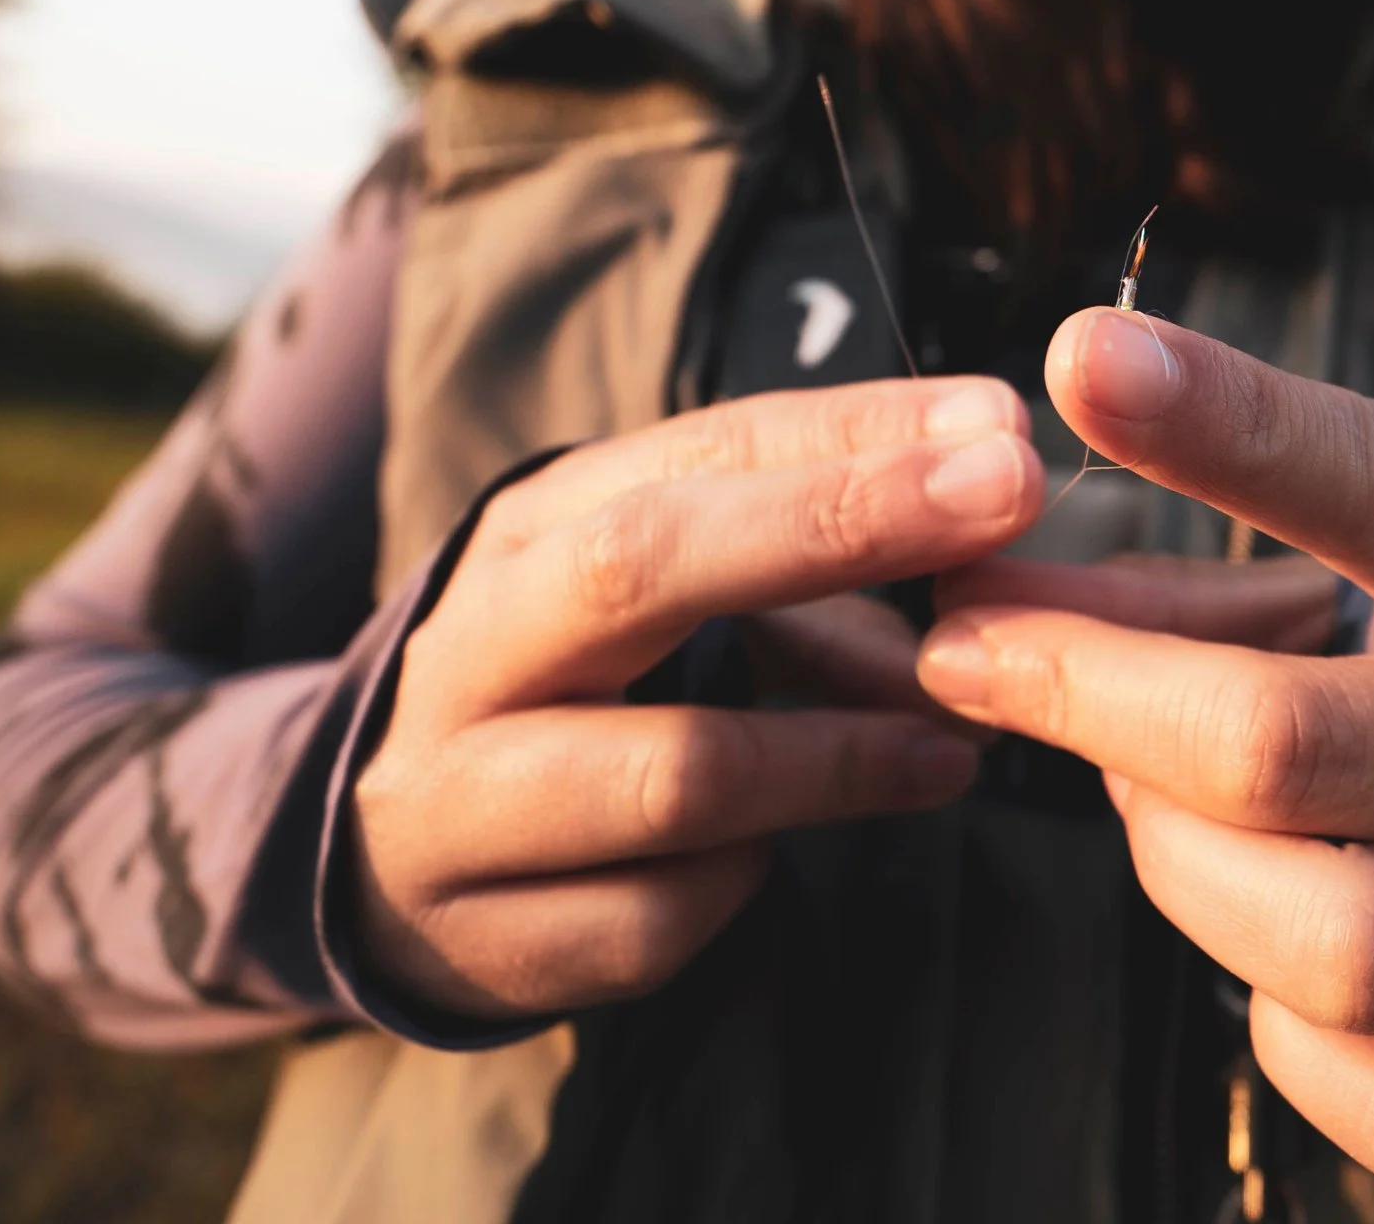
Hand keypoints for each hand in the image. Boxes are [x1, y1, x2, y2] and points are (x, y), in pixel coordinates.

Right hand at [350, 378, 1042, 1018]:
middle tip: (1002, 496)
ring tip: (953, 746)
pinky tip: (775, 853)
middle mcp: (472, 648)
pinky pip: (655, 917)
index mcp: (527, 532)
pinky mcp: (485, 942)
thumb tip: (984, 510)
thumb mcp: (656, 586)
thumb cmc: (568, 681)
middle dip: (838, 522)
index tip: (998, 431)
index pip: (699, 448)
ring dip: (840, 756)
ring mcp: (461, 803)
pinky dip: (740, 882)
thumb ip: (806, 549)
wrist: (371, 852)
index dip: (856, 434)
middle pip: (645, 568)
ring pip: (675, 773)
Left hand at [916, 310, 1373, 1194]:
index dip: (1229, 427)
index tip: (1084, 359)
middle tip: (975, 655)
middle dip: (1089, 697)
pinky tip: (1276, 947)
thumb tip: (985, 605)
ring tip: (1157, 808)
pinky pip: (1372, 1094)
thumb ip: (1194, 584)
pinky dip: (1280, 1030)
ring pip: (1329, 942)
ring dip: (1182, 869)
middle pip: (1290, 744)